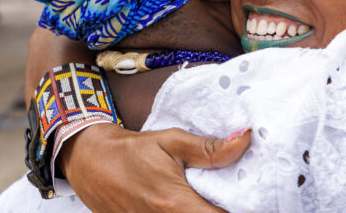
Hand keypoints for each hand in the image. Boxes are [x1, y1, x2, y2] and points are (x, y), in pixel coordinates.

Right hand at [59, 123, 250, 212]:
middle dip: (225, 210)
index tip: (255, 200)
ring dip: (208, 212)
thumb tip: (245, 140)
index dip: (241, 210)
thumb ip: (210, 148)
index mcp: (176, 204)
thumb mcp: (171, 141)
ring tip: (214, 198)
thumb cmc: (131, 151)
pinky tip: (197, 203)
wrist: (90, 162)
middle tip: (240, 198)